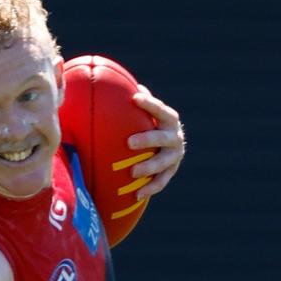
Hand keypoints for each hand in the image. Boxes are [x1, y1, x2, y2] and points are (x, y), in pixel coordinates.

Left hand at [127, 86, 184, 200]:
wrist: (167, 146)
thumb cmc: (146, 125)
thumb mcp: (142, 114)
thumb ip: (132, 103)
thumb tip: (106, 86)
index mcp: (168, 119)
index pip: (160, 110)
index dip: (150, 104)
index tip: (135, 98)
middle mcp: (174, 136)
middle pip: (163, 137)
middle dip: (148, 139)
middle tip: (129, 142)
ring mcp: (175, 155)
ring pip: (164, 163)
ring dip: (149, 167)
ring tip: (132, 172)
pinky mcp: (170, 171)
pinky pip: (161, 182)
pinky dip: (150, 187)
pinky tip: (137, 195)